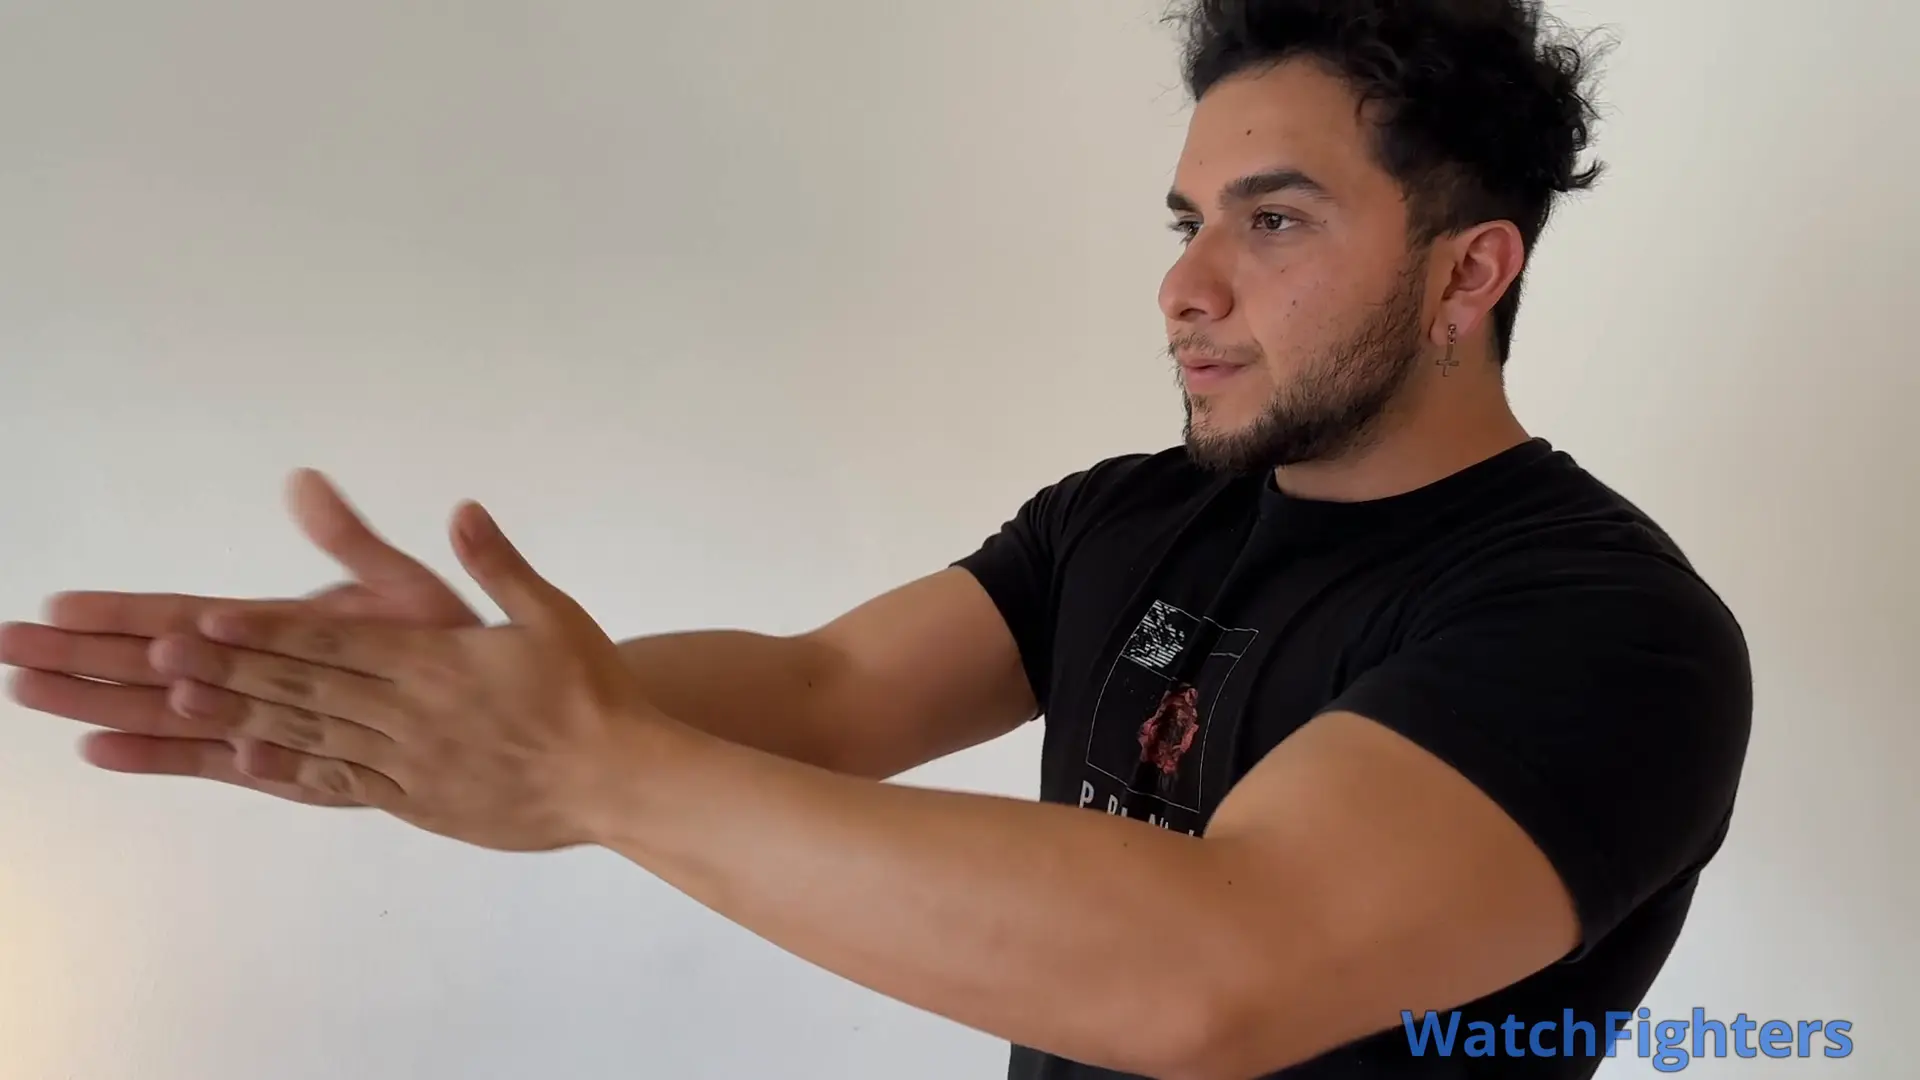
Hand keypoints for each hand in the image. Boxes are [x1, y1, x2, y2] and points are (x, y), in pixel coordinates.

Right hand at [0, 469, 479, 805]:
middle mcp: (261, 674)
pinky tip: (104, 751)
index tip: (54, 604)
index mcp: (279, 629)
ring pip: (170, 713)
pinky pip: (221, 763)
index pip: (181, 617)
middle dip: (82, 659)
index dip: (119, 613)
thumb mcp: (402, 585)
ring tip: (31, 696)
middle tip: (7, 654)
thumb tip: (304, 483)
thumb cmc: (451, 642)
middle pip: (153, 665)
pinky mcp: (294, 764)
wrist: (496, 709)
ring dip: (102, 704)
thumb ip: (349, 544)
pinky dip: (168, 756)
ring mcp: (271, 719)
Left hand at [149, 499, 663, 850]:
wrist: (618, 778)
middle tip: (156, 658)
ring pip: (310, 734)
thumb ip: (498, 564)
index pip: (336, 641)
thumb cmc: (591, 692)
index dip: (267, 631)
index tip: (207, 621)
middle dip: (228, 669)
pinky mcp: (418, 800)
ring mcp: (409, 761)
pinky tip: (246, 763)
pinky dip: (290, 771)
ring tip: (178, 703)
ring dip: (240, 716)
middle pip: (307, 686)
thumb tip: (463, 510)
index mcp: (437, 663)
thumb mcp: (552, 614)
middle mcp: (411, 712)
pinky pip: (342, 783)